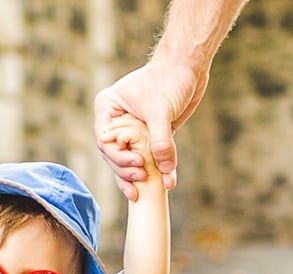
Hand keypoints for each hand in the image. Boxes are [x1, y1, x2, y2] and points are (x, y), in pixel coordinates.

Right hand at [94, 58, 206, 200]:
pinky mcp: (151, 137)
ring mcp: (133, 130)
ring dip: (136, 176)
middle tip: (141, 177)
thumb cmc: (168, 78)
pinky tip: (164, 183)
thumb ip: (160, 140)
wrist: (189, 67)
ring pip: (128, 161)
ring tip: (144, 188)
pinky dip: (157, 171)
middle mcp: (117, 121)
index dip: (117, 156)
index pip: (104, 141)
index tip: (137, 162)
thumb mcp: (161, 110)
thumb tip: (163, 170)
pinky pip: (150, 159)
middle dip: (125, 170)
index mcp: (108, 109)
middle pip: (113, 155)